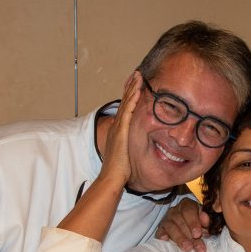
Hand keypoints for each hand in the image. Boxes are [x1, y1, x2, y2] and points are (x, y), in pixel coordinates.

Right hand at [95, 72, 141, 189]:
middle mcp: (116, 126)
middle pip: (124, 102)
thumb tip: (136, 147)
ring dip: (132, 89)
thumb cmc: (119, 170)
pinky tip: (138, 91)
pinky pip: (128, 112)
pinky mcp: (121, 131)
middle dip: (131, 87)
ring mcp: (118, 128)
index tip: (136, 85)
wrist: (111, 177)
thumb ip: (129, 147)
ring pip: (126, 104)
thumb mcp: (125, 154)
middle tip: (137, 74)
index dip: (130, 96)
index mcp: (118, 130)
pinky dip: (132, 100)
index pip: (125, 109)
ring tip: (139, 77)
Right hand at [155, 197, 210, 251]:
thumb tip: (206, 219)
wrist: (186, 229)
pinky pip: (160, 233)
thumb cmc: (198, 225)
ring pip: (171, 227)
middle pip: (180, 221)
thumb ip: (207, 221)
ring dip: (180, 239)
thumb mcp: (205, 222)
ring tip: (188, 248)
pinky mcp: (160, 229)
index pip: (189, 210)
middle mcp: (175, 210)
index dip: (193, 222)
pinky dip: (163, 237)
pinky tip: (167, 241)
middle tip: (198, 247)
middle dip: (190, 236)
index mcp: (187, 204)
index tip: (198, 234)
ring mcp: (166, 219)